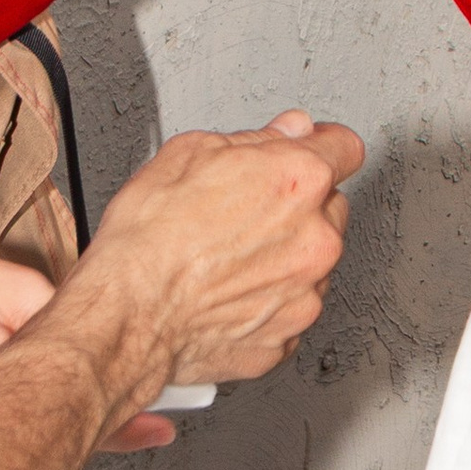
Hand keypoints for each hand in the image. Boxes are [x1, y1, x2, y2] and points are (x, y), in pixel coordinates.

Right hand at [68, 112, 363, 428]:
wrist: (125, 315)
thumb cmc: (147, 240)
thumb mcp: (190, 153)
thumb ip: (256, 138)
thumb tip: (286, 131)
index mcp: (299, 181)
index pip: (344, 148)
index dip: (320, 146)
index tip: (307, 153)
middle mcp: (316, 237)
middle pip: (330, 207)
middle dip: (299, 206)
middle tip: (247, 215)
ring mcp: (305, 293)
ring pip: (313, 262)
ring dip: (286, 258)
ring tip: (228, 261)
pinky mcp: (285, 338)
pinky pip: (289, 309)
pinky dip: (267, 303)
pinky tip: (227, 295)